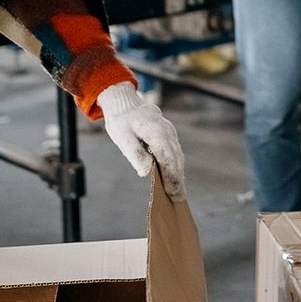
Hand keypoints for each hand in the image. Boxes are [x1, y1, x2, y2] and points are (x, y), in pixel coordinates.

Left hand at [98, 82, 186, 197]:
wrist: (124, 101)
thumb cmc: (121, 120)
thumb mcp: (122, 137)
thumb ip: (135, 154)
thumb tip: (146, 172)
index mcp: (157, 133)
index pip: (167, 159)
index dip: (171, 177)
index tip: (172, 193)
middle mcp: (168, 132)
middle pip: (176, 160)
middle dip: (178, 180)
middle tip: (178, 200)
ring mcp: (170, 132)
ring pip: (178, 156)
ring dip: (179, 175)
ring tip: (179, 193)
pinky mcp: (168, 134)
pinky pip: (175, 152)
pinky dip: (176, 166)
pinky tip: (175, 178)